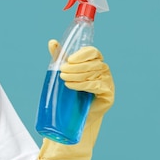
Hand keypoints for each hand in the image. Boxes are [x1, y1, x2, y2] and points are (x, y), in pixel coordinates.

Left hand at [38, 40, 114, 159]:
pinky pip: (97, 86)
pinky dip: (84, 84)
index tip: (69, 58)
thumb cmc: (69, 92)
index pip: (93, 52)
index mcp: (94, 62)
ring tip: (63, 80)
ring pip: (95, 73)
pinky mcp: (108, 94)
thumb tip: (52, 42)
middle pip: (93, 63)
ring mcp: (108, 82)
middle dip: (76, 67)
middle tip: (61, 73)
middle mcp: (103, 71)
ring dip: (78, 75)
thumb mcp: (63, 73)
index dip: (82, 54)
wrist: (74, 117)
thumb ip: (59, 57)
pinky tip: (71, 86)